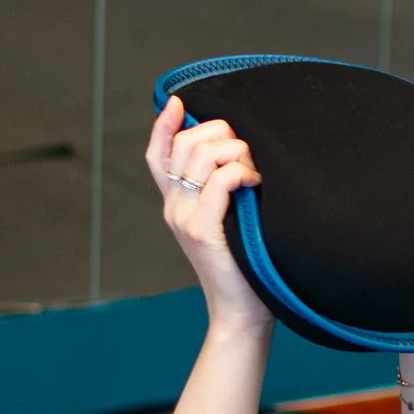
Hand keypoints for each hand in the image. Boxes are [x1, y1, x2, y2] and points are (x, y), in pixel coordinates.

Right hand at [147, 95, 269, 332]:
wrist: (242, 312)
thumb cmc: (247, 265)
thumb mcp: (230, 219)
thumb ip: (224, 189)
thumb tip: (241, 148)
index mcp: (176, 203)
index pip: (157, 155)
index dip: (162, 125)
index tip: (177, 101)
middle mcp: (173, 207)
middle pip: (184, 144)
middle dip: (220, 133)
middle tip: (249, 152)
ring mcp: (184, 218)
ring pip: (202, 156)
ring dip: (237, 151)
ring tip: (257, 171)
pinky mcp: (201, 231)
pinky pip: (220, 181)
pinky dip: (242, 173)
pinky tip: (257, 184)